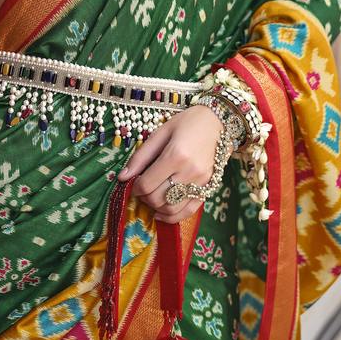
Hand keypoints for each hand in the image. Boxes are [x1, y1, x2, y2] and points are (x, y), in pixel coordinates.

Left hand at [117, 105, 222, 223]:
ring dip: (156, 208)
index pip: (147, 184)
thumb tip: (122, 177)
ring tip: (150, 197)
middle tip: (140, 189)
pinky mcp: (209, 188)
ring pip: (172, 209)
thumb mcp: (160, 133)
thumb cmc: (187, 123)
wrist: (217, 122)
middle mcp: (190, 172)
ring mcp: (201, 183)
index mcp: (175, 155)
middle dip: (143, 197)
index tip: (132, 182)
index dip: (134, 187)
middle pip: (158, 198)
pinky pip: (189, 211)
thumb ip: (141, 156)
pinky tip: (161, 213)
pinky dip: (173, 217)